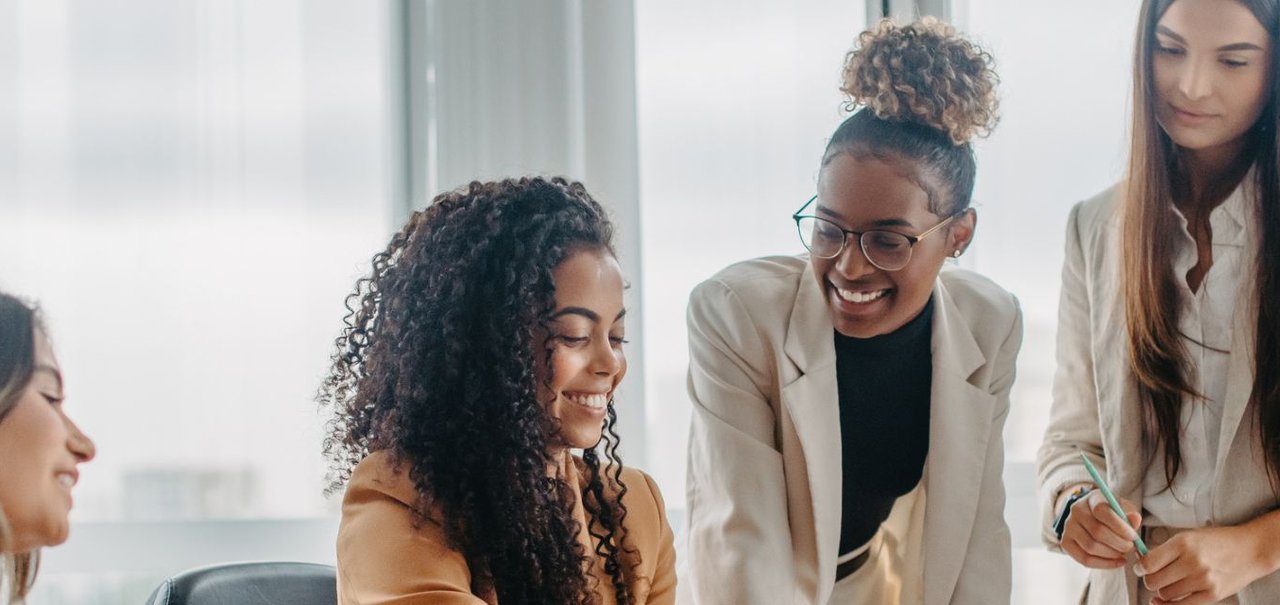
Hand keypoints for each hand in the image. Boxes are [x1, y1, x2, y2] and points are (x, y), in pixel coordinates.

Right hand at [1061, 490, 1142, 568]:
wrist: (1092, 517)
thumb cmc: (1112, 513)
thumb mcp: (1123, 509)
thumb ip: (1130, 514)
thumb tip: (1135, 519)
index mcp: (1091, 499)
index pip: (1102, 511)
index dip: (1119, 526)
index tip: (1133, 536)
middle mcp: (1076, 511)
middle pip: (1097, 532)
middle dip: (1119, 543)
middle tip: (1130, 547)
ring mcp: (1068, 527)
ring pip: (1091, 547)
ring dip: (1112, 554)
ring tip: (1123, 553)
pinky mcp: (1065, 543)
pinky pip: (1084, 559)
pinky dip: (1104, 564)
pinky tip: (1117, 562)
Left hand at [1137, 525, 1265, 604]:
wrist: (1249, 550)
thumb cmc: (1215, 542)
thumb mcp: (1188, 537)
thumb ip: (1164, 550)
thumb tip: (1140, 564)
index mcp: (1183, 543)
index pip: (1148, 563)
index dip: (1139, 568)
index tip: (1140, 569)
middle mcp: (1192, 562)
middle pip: (1154, 581)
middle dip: (1150, 580)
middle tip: (1154, 577)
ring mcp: (1203, 580)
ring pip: (1165, 594)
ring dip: (1162, 591)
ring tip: (1169, 583)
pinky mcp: (1212, 595)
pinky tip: (1163, 600)